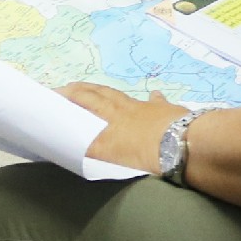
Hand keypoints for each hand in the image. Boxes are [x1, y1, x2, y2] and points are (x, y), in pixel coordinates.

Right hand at [63, 84, 186, 172]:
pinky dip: (153, 99)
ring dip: (110, 93)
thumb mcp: (114, 154)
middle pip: (101, 93)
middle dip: (84, 89)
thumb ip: (94, 149)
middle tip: (71, 86)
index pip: (85, 99)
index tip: (55, 92)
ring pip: (124, 96)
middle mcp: (127, 107)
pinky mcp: (168, 112)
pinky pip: (157, 102)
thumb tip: (73, 145)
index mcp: (111, 115)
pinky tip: (154, 95)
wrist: (184, 143)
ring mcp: (148, 107)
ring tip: (101, 89)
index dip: (69, 94)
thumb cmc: (146, 150)